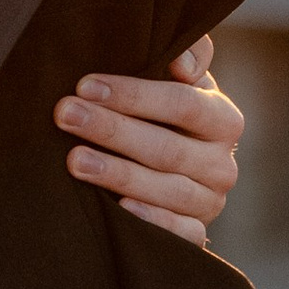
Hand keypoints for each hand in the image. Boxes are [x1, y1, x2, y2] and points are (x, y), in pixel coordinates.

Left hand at [54, 36, 240, 247]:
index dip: (134, 94)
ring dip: (119, 174)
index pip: (184, 104)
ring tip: (73, 160)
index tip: (84, 84)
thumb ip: (186, 52)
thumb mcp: (174, 79)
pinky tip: (119, 207)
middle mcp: (223, 164)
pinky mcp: (196, 234)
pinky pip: (181, 235)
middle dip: (112, 129)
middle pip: (168, 147)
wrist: (165, 168)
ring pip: (169, 190)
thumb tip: (181, 60)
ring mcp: (211, 202)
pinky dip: (152, 221)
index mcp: (223, 119)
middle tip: (65, 114)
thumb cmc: (161, 113)